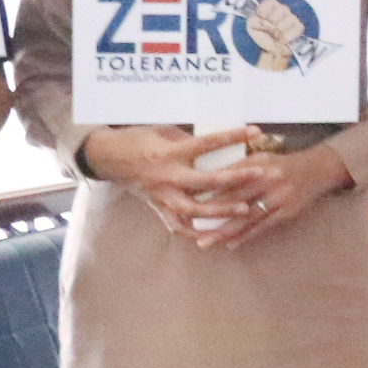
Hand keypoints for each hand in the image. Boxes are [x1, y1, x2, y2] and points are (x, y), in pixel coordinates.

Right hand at [85, 123, 252, 230]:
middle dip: (235, 178)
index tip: (255, 132)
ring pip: (195, 210)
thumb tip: (216, 144)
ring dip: (221, 211)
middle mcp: (167, 176)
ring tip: (245, 210)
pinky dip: (196, 232)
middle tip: (260, 174)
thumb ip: (188, 139)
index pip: (207, 144)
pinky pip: (178, 226)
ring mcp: (162, 195)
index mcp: (169, 152)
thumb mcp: (162, 131)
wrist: (107, 158)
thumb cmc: (136, 139)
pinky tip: (214, 236)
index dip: (232, 137)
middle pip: (206, 181)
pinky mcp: (157, 208)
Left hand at [194, 141, 353, 250]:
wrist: (318, 168)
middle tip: (189, 227)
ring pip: (245, 218)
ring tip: (206, 242)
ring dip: (224, 231)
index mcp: (256, 163)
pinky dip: (246, 236)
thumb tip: (207, 180)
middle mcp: (267, 179)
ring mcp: (278, 197)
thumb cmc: (282, 164)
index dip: (205, 191)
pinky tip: (231, 244)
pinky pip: (262, 227)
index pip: (226, 179)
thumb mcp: (261, 159)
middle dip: (210, 215)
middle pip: (232, 200)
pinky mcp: (288, 211)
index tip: (185, 202)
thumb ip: (238, 168)